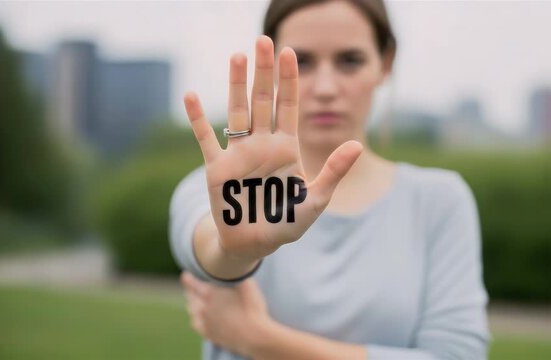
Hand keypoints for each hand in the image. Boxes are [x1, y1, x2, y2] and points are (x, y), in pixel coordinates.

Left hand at [181, 271, 269, 356]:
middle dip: (191, 288)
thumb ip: (236, 272)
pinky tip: (200, 314)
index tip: (188, 273)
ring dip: (193, 301)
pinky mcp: (208, 333)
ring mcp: (204, 321)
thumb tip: (233, 263)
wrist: (254, 336)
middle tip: (196, 284)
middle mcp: (202, 307)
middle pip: (190, 295)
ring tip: (197, 298)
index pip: (189, 282)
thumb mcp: (247, 283)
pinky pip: (195, 322)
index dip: (188, 276)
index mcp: (209, 293)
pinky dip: (196, 316)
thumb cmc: (252, 308)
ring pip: (191, 309)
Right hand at [184, 36, 361, 260]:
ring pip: (237, 112)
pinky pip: (206, 140)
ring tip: (237, 56)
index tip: (290, 53)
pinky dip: (198, 120)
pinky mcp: (218, 169)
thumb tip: (359, 145)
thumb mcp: (316, 199)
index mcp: (286, 148)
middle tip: (263, 41)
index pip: (289, 106)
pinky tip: (191, 96)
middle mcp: (262, 144)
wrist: (255, 245)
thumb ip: (335, 171)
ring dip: (236, 85)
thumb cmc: (286, 223)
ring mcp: (239, 154)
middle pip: (263, 100)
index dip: (290, 80)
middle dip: (264, 71)